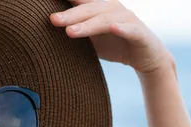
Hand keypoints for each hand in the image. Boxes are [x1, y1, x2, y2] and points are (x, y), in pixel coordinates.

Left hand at [50, 0, 173, 74]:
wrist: (145, 57)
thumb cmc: (114, 45)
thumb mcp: (90, 38)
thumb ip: (74, 31)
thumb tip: (47, 30)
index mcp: (98, 7)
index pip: (79, 1)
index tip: (46, 3)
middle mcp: (112, 8)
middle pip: (88, 9)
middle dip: (70, 14)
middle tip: (53, 20)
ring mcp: (127, 19)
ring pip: (105, 20)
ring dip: (88, 25)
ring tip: (71, 32)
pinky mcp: (139, 32)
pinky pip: (130, 30)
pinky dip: (122, 29)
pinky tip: (113, 29)